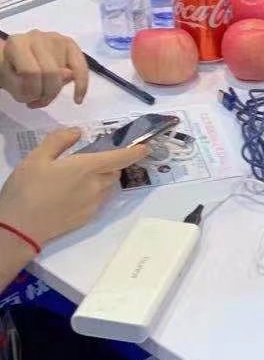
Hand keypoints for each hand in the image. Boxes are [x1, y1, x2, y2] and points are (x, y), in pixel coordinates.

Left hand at [0, 32, 88, 108]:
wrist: (15, 60)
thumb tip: (70, 74)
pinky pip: (82, 67)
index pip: (31, 72)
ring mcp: (55, 38)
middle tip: (39, 101)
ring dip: (58, 91)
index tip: (29, 102)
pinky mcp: (69, 44)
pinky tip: (77, 99)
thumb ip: (28, 83)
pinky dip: (82, 85)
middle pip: (52, 72)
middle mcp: (37, 37)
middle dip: (47, 94)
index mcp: (17, 44)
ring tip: (46, 95)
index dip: (32, 91)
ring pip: (66, 72)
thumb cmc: (11, 71)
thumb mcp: (10, 82)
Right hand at [0, 128, 146, 249]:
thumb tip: (77, 132)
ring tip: (75, 178)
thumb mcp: (37, 157)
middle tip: (89, 160)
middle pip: (113, 172)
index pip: (119, 158)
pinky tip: (70, 194)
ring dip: (100, 179)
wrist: (21, 227)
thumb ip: (59, 141)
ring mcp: (93, 204)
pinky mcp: (87, 218)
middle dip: (110, 164)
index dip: (135, 152)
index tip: (145, 148)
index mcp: (86, 168)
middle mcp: (96, 186)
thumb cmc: (27, 189)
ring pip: (106, 187)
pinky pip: (97, 201)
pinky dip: (92, 193)